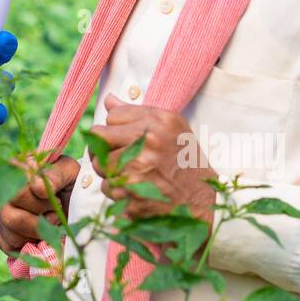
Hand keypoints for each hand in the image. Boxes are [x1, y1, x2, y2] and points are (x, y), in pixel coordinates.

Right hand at [0, 155, 79, 255]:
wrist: (70, 197)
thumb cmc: (69, 182)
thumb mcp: (69, 173)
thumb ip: (55, 177)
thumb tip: (37, 188)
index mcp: (13, 168)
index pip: (18, 194)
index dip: (41, 203)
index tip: (57, 200)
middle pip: (9, 217)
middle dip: (39, 222)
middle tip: (55, 214)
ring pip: (10, 235)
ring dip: (36, 235)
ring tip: (49, 222)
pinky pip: (9, 246)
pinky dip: (29, 245)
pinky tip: (40, 233)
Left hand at [89, 95, 217, 227]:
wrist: (201, 200)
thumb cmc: (185, 159)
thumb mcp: (171, 126)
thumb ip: (137, 112)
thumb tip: (108, 100)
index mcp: (157, 123)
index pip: (112, 116)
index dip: (116, 127)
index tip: (126, 137)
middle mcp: (148, 144)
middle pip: (99, 137)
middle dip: (103, 146)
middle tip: (117, 153)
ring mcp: (138, 170)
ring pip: (98, 163)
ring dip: (109, 169)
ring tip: (129, 172)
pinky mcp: (132, 195)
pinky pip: (107, 186)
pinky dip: (116, 189)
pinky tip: (134, 188)